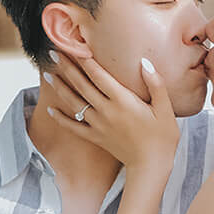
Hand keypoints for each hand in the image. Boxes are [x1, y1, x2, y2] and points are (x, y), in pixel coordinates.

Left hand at [43, 48, 179, 182]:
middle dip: (67, 68)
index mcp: (123, 100)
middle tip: (54, 53)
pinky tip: (51, 110)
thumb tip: (144, 62)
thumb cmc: (162, 137)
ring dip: (60, 88)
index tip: (74, 46)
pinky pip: (74, 127)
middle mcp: (107, 110)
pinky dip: (61, 119)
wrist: (150, 167)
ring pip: (75, 103)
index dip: (85, 60)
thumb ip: (156, 84)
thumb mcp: (165, 109)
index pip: (99, 75)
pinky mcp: (96, 138)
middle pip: (82, 85)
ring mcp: (99, 125)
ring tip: (47, 75)